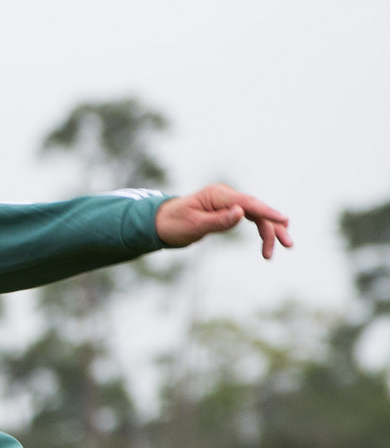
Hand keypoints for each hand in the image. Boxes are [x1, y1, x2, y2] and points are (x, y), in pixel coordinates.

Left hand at [155, 184, 292, 258]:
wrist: (160, 222)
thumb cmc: (173, 224)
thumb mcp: (193, 226)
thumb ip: (218, 221)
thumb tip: (241, 214)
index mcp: (218, 196)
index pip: (248, 203)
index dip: (267, 212)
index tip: (284, 221)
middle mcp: (226, 196)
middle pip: (257, 210)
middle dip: (273, 227)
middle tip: (288, 245)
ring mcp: (228, 203)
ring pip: (256, 215)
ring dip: (269, 232)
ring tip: (273, 252)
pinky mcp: (228, 211)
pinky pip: (250, 218)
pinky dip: (260, 229)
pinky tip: (269, 240)